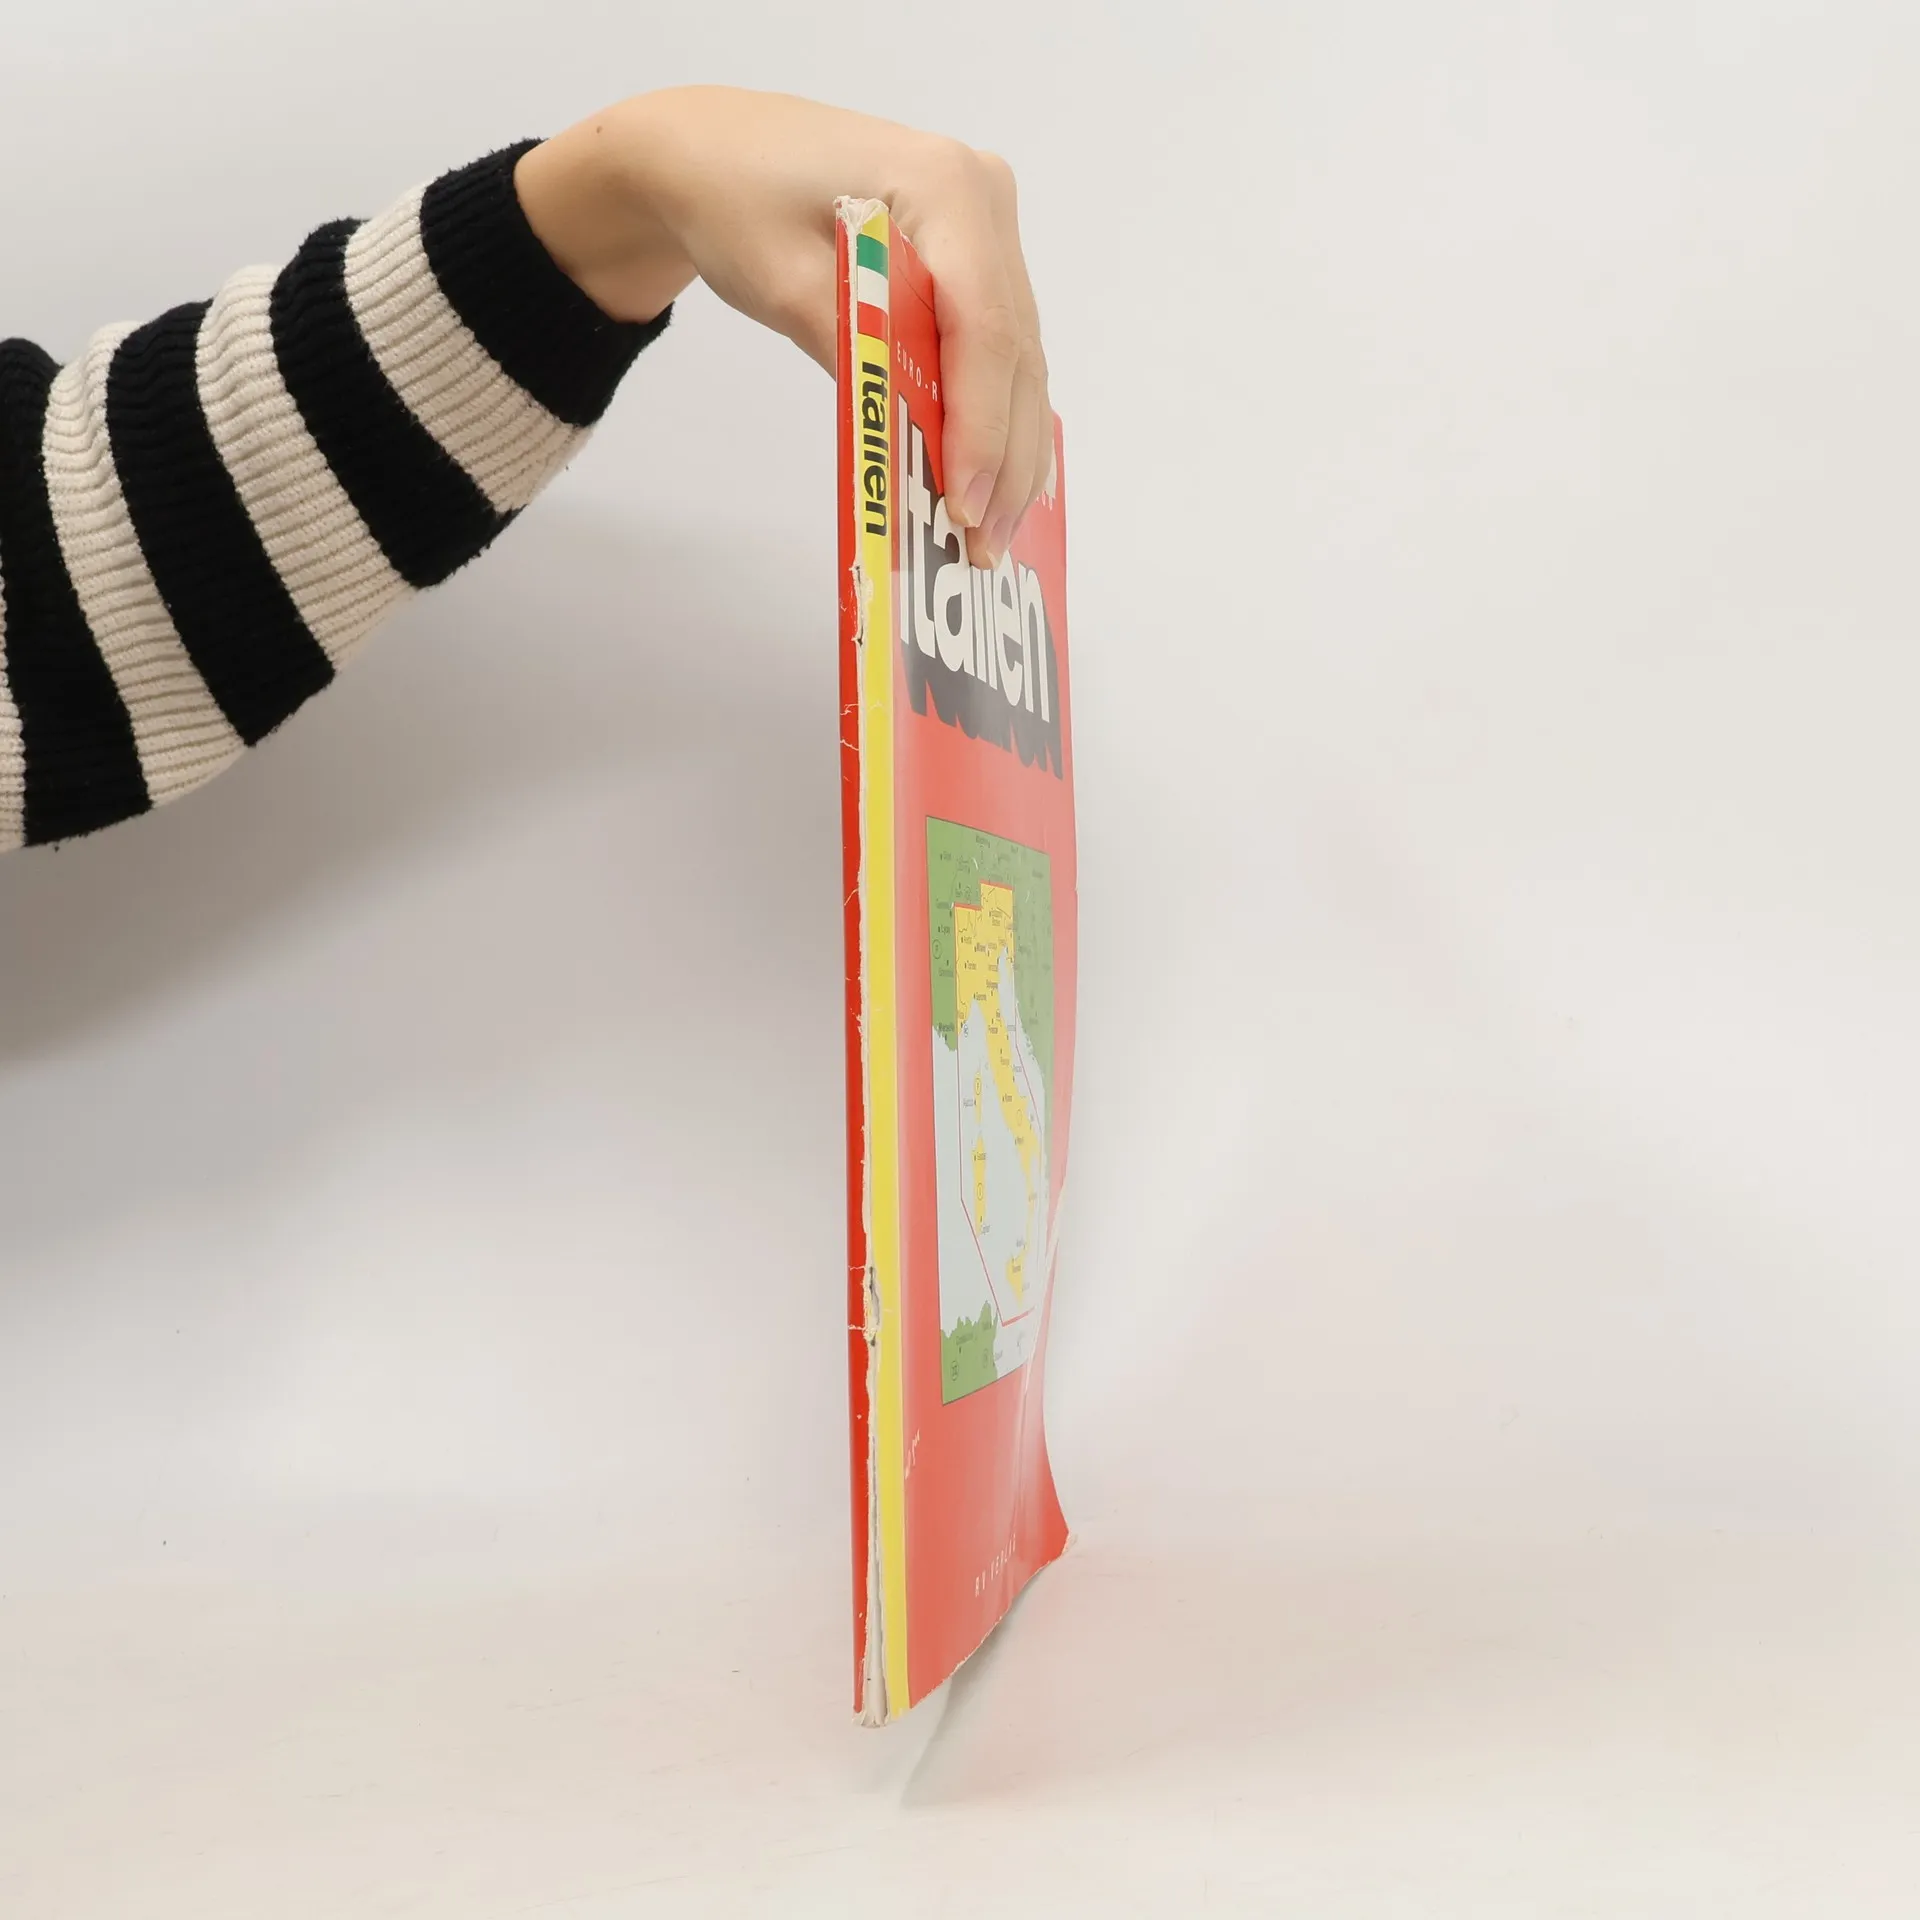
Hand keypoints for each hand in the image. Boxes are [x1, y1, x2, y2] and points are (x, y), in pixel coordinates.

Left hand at [515, 87, 1050, 566]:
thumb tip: (917, 443)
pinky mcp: (977, 258)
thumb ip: (858, 355)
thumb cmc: (736, 201)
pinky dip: (994, 419)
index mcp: (944, 185)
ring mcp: (989, 228)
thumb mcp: (785, 284)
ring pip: (1018, 360)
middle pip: (1014, 351)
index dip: (981, 425)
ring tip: (990, 535)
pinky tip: (989, 484)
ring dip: (1008, 452)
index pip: (983, 326)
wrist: (711, 154)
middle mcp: (984, 199)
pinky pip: (999, 351)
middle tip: (982, 545)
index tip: (965, 503)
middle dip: (1002, 458)